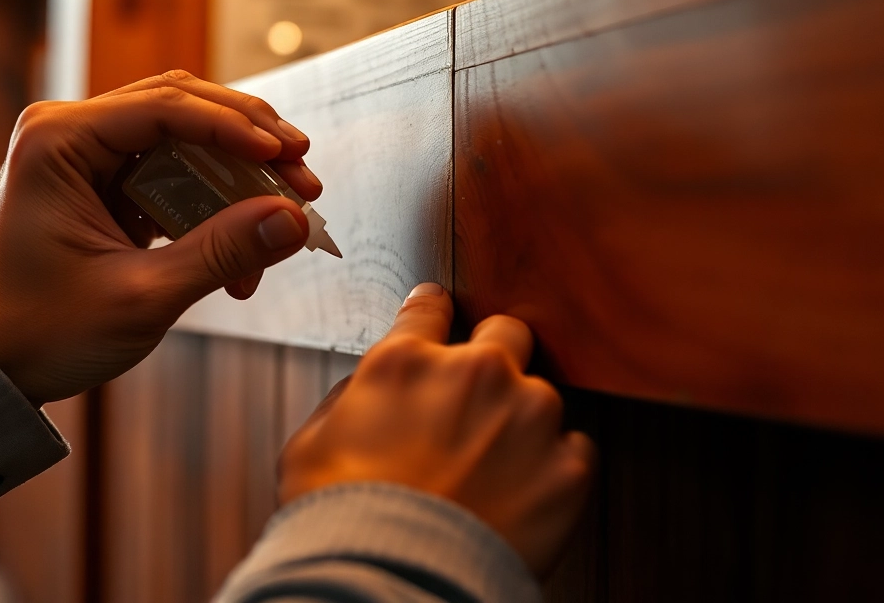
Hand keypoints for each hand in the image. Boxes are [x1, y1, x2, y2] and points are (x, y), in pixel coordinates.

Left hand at [0, 70, 323, 405]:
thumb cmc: (39, 331)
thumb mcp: (140, 296)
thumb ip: (220, 253)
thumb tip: (292, 221)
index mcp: (59, 141)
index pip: (167, 107)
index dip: (236, 129)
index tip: (288, 158)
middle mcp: (69, 131)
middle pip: (183, 106)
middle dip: (250, 141)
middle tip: (303, 176)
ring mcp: (86, 154)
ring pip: (185, 136)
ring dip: (238, 172)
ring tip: (286, 209)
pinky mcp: (103, 182)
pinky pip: (173, 171)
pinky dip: (214, 201)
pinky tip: (245, 242)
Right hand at [278, 284, 596, 576]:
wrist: (392, 584)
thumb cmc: (343, 523)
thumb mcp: (309, 447)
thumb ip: (347, 401)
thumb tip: (364, 392)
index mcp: (407, 363)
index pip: (430, 309)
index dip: (433, 312)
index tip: (439, 314)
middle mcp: (476, 374)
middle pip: (508, 332)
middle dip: (497, 355)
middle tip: (480, 398)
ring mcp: (529, 416)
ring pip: (543, 396)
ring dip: (524, 424)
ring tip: (495, 473)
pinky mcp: (567, 466)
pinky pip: (574, 452)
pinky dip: (554, 471)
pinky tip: (522, 498)